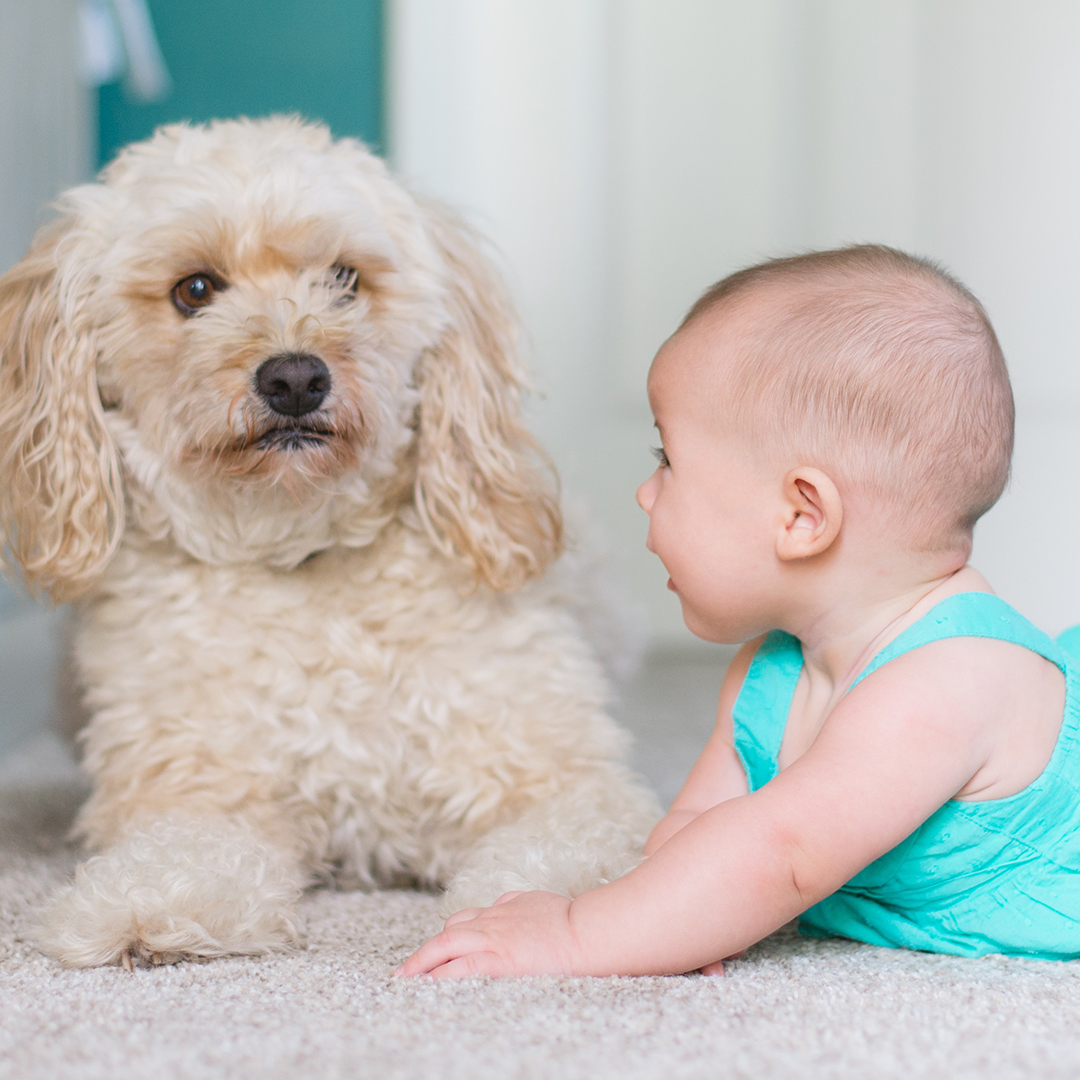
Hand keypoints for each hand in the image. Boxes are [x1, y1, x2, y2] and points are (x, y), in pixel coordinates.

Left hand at [395, 890, 584, 978]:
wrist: (584, 931)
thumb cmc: (568, 919)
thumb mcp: (535, 901)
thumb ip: (517, 903)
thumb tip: (507, 902)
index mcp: (501, 910)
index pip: (464, 920)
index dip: (445, 937)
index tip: (432, 950)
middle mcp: (492, 921)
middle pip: (448, 932)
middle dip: (423, 953)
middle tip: (404, 970)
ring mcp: (494, 939)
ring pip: (448, 945)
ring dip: (424, 962)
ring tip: (407, 979)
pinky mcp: (500, 959)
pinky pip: (463, 966)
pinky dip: (442, 974)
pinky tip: (431, 984)